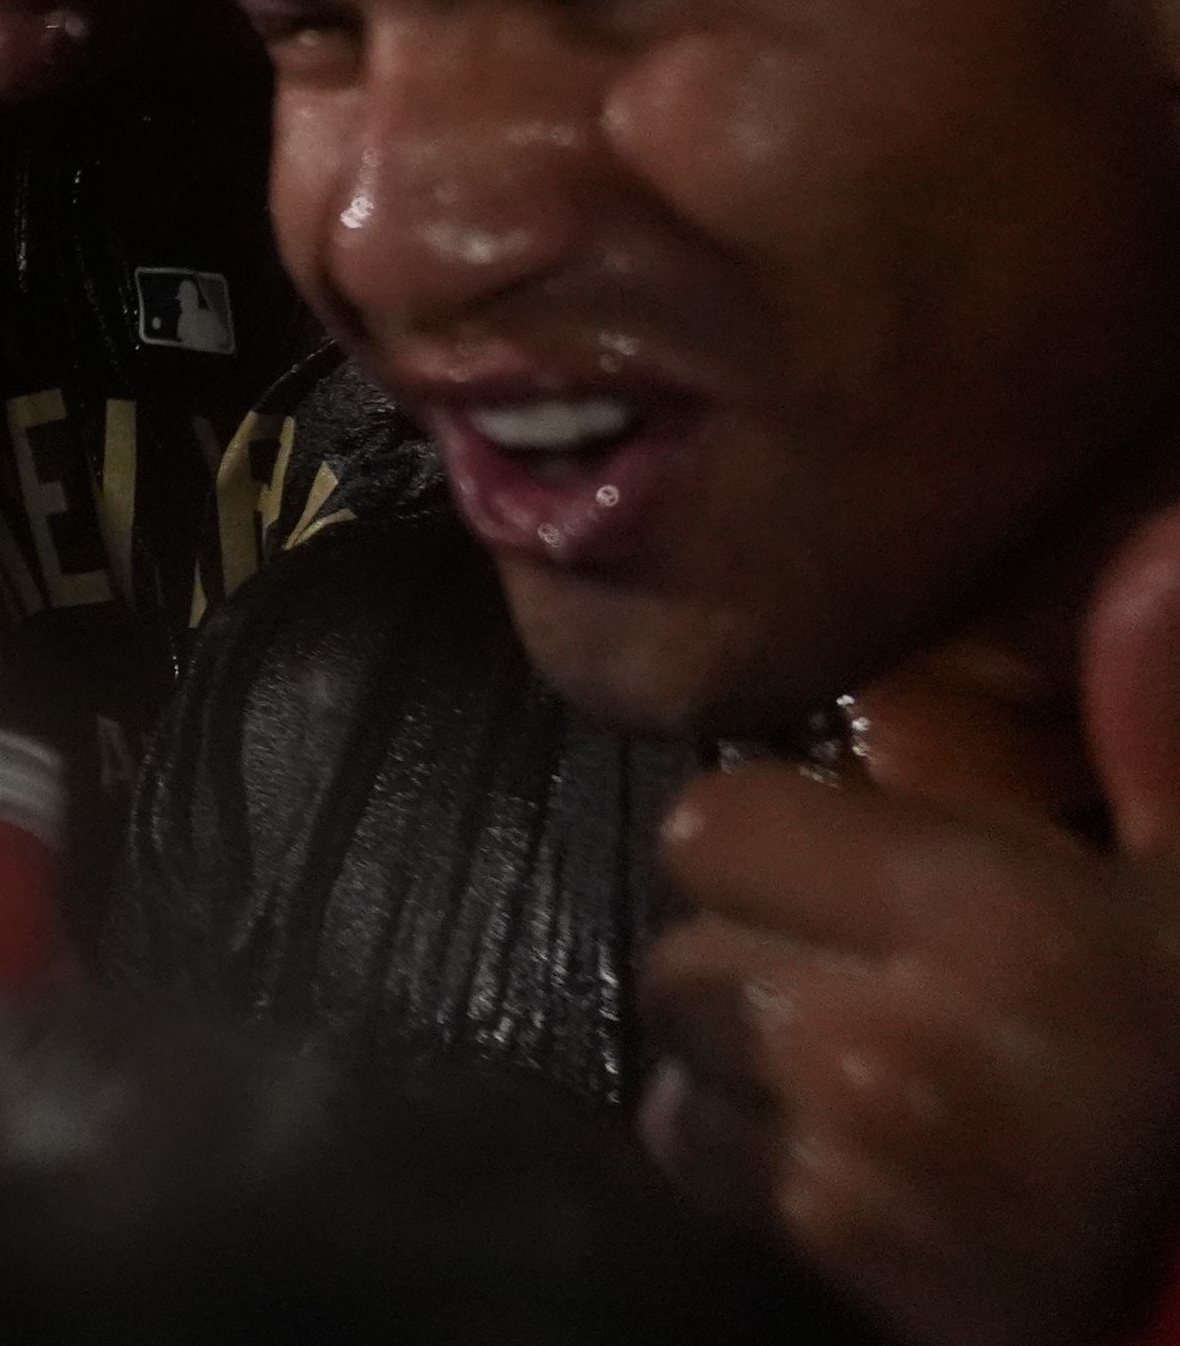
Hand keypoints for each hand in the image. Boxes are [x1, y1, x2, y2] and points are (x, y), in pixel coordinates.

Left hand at [641, 504, 1179, 1345]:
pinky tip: (841, 1146)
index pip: (719, 826)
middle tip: (851, 971)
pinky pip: (702, 1161)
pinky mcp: (836, 1252)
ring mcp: (853, 1160)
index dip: (766, 837)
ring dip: (735, 1050)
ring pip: (678, 1055)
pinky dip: (744, 1149)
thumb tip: (1156, 557)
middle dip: (747, 948)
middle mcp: (888, 1040)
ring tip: (846, 1058)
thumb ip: (1155, 733)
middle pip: (682, 946)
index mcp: (987, 924)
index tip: (837, 861)